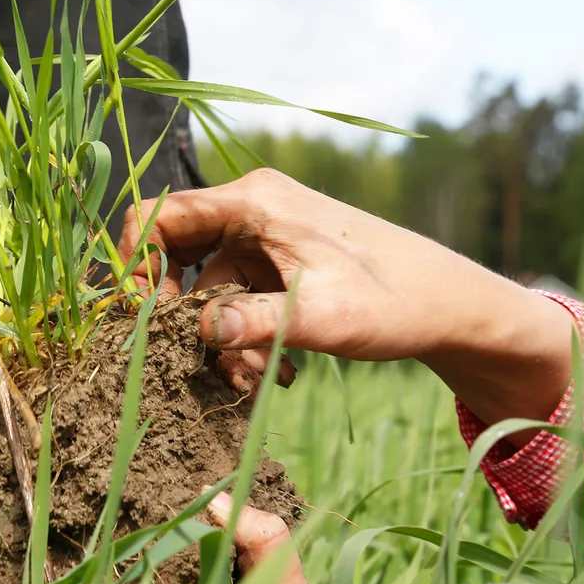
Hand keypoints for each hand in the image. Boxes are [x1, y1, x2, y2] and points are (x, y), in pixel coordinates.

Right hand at [118, 169, 575, 437]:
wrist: (449, 306)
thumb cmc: (392, 300)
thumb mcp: (320, 317)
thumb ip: (255, 322)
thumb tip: (200, 331)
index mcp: (255, 200)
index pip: (161, 214)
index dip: (135, 262)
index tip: (141, 317)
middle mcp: (254, 210)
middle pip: (178, 256)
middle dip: (181, 316)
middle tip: (193, 362)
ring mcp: (266, 238)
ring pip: (208, 290)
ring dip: (219, 340)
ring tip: (250, 383)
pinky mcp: (279, 266)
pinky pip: (237, 302)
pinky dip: (243, 339)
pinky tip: (271, 375)